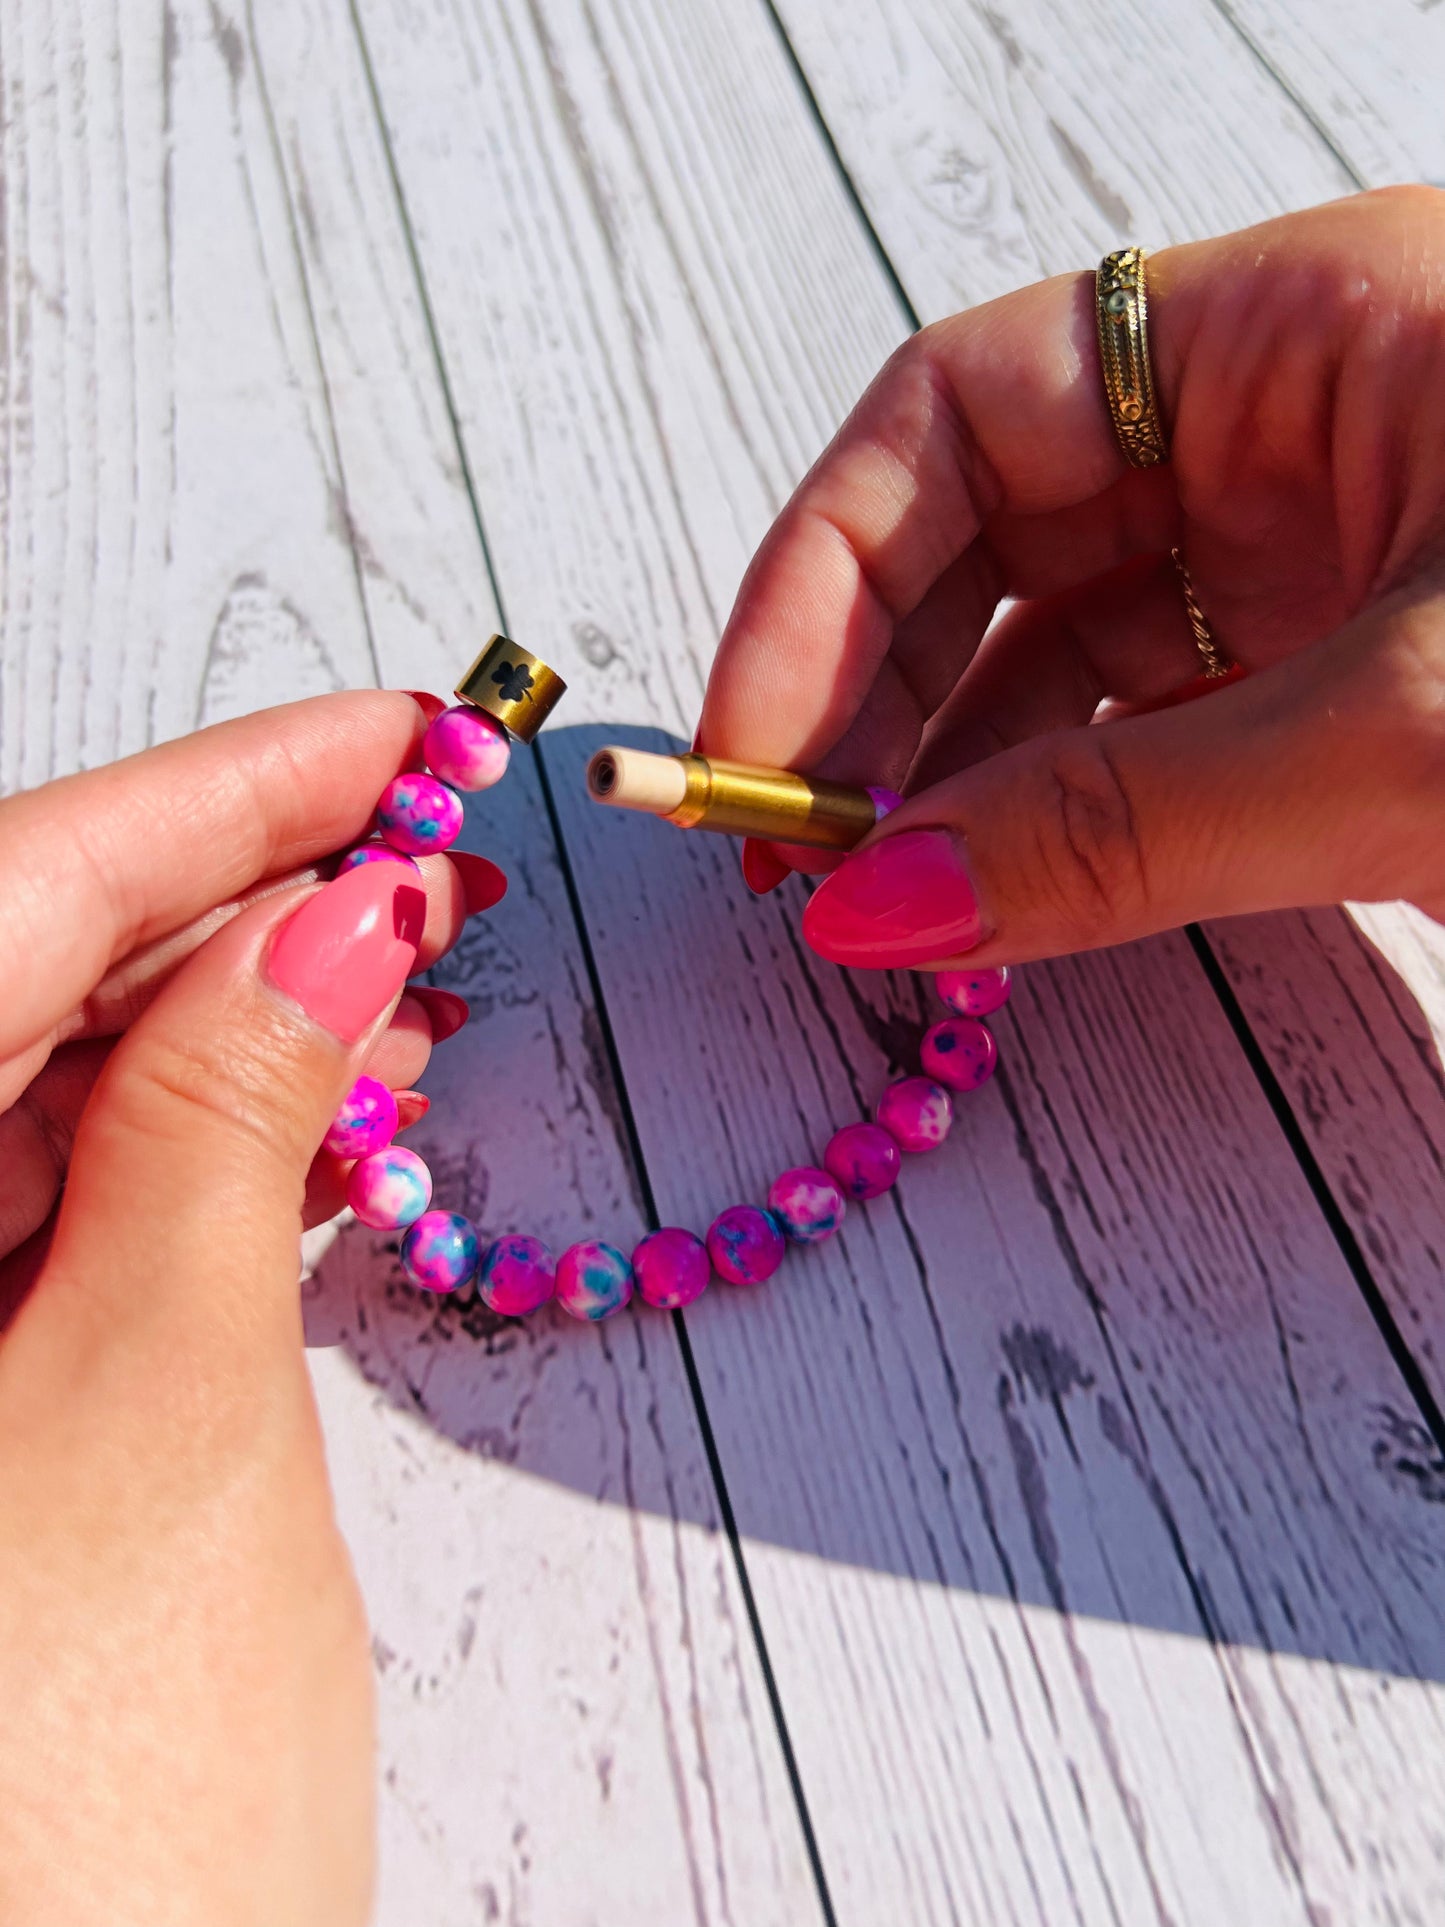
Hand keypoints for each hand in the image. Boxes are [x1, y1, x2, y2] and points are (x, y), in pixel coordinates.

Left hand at [0, 691, 492, 1924]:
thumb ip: (225, 1128)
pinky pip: (67, 1194)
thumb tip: (333, 919)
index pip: (12, 901)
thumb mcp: (168, 1404)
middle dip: (243, 898)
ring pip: (55, 1081)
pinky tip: (330, 1112)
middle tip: (434, 841)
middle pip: (25, 975)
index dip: (222, 795)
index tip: (399, 730)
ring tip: (416, 981)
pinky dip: (203, 1141)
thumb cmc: (76, 1800)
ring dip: (237, 1019)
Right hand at [697, 186, 1444, 966]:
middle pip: (991, 527)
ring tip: (874, 888)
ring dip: (951, 764)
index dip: (824, 577)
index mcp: (1300, 327)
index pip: (965, 404)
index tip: (751, 746)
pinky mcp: (1354, 683)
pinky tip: (991, 889)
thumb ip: (1132, 823)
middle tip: (789, 839)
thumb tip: (875, 904)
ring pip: (1065, 641)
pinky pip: (1156, 730)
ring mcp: (1325, 556)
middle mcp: (1291, 425)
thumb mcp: (1403, 734)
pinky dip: (1063, 812)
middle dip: (867, 684)